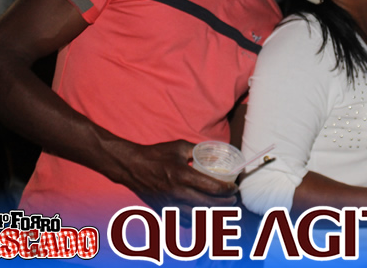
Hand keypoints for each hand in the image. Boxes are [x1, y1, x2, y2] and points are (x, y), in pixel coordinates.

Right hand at [113, 139, 237, 221]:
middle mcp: (177, 192)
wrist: (132, 167)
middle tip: (233, 200)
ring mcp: (170, 204)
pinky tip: (204, 214)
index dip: (228, 190)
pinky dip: (196, 220)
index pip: (213, 187)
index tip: (234, 188)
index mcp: (183, 175)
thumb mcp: (180, 147)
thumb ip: (198, 150)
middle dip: (226, 204)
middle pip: (209, 205)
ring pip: (198, 216)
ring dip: (213, 214)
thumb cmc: (156, 154)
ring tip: (222, 209)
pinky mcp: (163, 210)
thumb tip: (215, 151)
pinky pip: (184, 221)